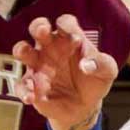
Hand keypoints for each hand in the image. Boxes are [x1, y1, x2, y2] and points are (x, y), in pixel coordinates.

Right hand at [13, 15, 118, 129]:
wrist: (85, 106)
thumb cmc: (95, 81)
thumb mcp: (107, 72)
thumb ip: (102, 64)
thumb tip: (87, 65)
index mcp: (70, 38)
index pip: (65, 23)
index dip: (67, 26)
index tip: (75, 38)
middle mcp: (51, 47)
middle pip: (39, 28)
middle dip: (39, 26)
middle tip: (43, 31)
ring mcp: (38, 65)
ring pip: (23, 50)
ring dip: (22, 49)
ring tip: (25, 54)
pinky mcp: (31, 85)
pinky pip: (22, 84)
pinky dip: (24, 90)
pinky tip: (32, 97)